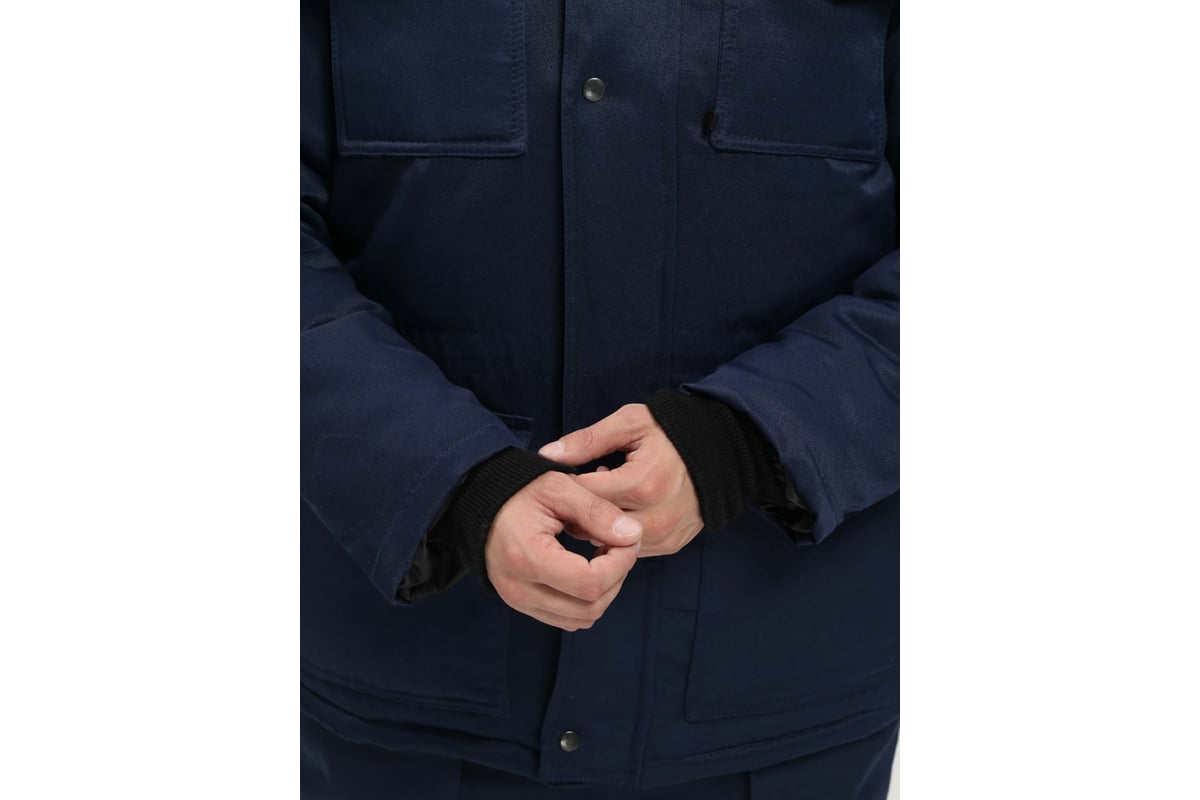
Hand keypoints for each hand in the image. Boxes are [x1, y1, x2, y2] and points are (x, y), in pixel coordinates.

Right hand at [486, 471, 642, 630]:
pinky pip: (569, 619)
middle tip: (620, 544)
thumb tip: (633, 535)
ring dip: (605, 591)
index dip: (620, 563)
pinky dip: (588, 600)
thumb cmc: (520, 491)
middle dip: (617, 577)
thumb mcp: (559, 489)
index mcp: (527, 557)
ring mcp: (518, 602)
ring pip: (583, 619)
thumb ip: (597, 512)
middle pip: (590, 607)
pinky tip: (588, 568)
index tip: (627, 537)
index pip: (590, 583)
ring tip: (604, 555)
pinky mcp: (522, 605)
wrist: (482, 503)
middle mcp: (519, 589)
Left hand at [540, 404, 703, 557]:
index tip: (564, 474)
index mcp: (641, 484)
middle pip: (591, 526)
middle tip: (586, 484)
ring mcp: (664, 535)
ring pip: (608, 542)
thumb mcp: (630, 423)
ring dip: (599, 523)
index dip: (567, 484)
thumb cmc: (673, 431)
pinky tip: (624, 506)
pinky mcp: (671, 545)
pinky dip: (619, 532)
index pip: (582, 496)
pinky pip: (630, 548)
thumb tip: (546, 456)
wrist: (723, 452)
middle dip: (581, 507)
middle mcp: (653, 517)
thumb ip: (587, 440)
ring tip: (608, 493)